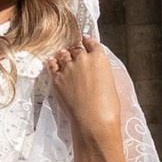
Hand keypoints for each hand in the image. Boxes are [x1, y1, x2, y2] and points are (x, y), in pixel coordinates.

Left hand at [47, 32, 124, 153]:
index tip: (86, 40)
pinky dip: (52, 63)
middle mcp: (82, 59)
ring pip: (63, 55)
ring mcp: (68, 68)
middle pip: (77, 49)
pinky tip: (51, 62)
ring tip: (63, 56)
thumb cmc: (108, 107)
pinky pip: (52, 65)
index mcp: (99, 58)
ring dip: (64, 56)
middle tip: (75, 53)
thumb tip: (96, 73)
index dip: (88, 42)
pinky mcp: (57, 78)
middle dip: (76, 51)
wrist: (93, 120)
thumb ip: (101, 73)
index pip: (92, 44)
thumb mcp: (110, 84)